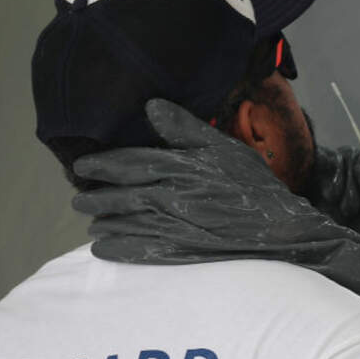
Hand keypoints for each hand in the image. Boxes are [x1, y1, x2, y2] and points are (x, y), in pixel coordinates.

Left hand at [71, 99, 359, 291]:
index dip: (103, 164)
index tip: (82, 167)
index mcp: (180, 167)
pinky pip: (139, 250)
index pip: (131, 162)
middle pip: (122, 194)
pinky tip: (103, 249)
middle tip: (78, 199)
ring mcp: (174, 227)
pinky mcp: (180, 252)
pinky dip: (118, 249)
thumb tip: (151, 106)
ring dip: (104, 221)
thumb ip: (187, 128)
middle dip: (96, 196)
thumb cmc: (255, 187)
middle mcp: (171, 196)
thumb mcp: (226, 148)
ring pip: (126, 222)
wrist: (281, 232)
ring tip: (90, 222)